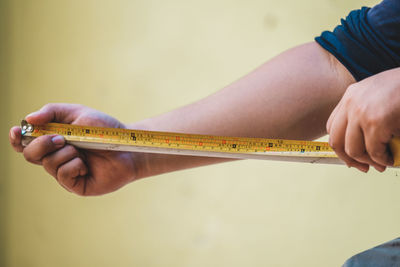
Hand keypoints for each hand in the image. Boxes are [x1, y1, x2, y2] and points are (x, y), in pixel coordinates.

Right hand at [9, 103, 138, 195]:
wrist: (128, 144)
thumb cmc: (104, 129)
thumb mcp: (78, 113)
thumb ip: (52, 112)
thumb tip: (28, 119)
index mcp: (53, 141)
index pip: (25, 143)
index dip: (17, 139)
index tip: (17, 131)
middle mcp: (56, 158)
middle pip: (30, 155)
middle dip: (41, 144)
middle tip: (61, 138)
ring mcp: (66, 173)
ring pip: (48, 164)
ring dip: (64, 153)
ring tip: (81, 149)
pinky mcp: (77, 185)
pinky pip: (63, 176)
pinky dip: (72, 165)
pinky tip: (85, 163)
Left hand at [327, 68, 399, 172]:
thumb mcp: (377, 94)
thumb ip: (365, 111)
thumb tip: (362, 139)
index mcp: (350, 95)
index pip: (332, 127)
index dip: (340, 145)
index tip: (350, 155)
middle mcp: (350, 103)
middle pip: (335, 141)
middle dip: (349, 159)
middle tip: (362, 166)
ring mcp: (361, 113)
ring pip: (353, 150)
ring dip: (368, 162)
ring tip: (381, 164)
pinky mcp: (376, 123)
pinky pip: (374, 151)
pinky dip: (383, 160)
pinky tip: (391, 159)